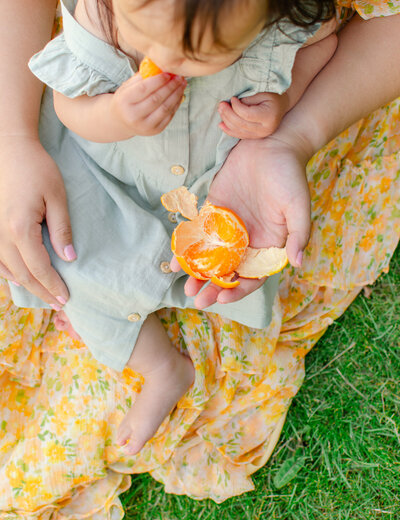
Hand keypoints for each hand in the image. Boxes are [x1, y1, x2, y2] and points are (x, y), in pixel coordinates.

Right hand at [0, 135, 74, 308]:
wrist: (9, 149)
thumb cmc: (37, 170)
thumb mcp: (57, 198)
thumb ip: (62, 230)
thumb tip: (69, 259)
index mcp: (20, 229)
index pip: (39, 268)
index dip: (53, 286)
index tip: (66, 298)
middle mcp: (0, 235)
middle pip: (22, 274)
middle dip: (42, 291)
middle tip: (59, 304)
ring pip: (6, 271)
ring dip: (26, 285)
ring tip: (44, 295)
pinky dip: (8, 273)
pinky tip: (20, 279)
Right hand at [110, 72, 186, 137]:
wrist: (121, 122)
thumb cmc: (126, 100)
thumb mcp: (127, 87)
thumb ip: (142, 77)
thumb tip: (160, 65)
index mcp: (124, 102)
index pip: (143, 89)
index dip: (158, 80)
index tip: (168, 73)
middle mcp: (134, 116)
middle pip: (156, 99)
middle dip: (170, 86)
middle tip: (179, 77)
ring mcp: (145, 126)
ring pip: (165, 108)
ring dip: (176, 94)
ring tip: (182, 84)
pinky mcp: (155, 130)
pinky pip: (169, 116)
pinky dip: (176, 104)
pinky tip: (179, 94)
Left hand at [171, 129, 311, 307]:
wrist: (272, 143)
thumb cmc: (290, 175)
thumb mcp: (298, 206)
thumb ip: (298, 235)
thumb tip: (298, 263)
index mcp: (267, 245)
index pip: (253, 276)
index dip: (239, 290)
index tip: (223, 298)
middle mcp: (247, 240)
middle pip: (229, 271)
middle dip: (214, 288)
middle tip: (198, 300)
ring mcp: (229, 227)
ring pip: (212, 257)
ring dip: (199, 273)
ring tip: (186, 286)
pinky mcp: (214, 211)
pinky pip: (199, 234)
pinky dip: (189, 247)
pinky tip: (177, 259)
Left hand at [218, 92, 288, 139]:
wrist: (281, 105)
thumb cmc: (272, 95)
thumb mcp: (262, 93)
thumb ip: (248, 100)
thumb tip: (232, 104)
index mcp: (269, 117)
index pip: (247, 115)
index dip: (236, 107)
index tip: (232, 98)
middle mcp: (265, 129)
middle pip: (241, 124)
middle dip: (228, 114)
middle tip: (221, 104)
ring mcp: (260, 135)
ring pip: (238, 131)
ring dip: (227, 121)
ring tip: (220, 110)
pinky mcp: (255, 137)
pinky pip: (239, 135)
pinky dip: (229, 130)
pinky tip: (221, 124)